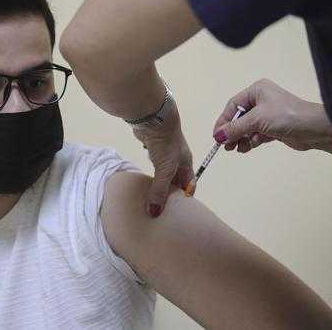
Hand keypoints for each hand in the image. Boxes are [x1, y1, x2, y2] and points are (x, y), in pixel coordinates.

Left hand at [132, 101, 192, 217]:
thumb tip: (154, 213)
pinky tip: (143, 180)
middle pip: (176, 180)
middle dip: (170, 193)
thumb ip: (159, 191)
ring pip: (163, 172)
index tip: (178, 212)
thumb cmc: (166, 143)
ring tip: (152, 197)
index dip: (184, 197)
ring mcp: (164, 153)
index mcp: (186, 163)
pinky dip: (149, 173)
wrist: (154, 117)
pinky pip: (153, 164)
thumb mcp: (164, 170)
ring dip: (159, 183)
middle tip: (162, 209)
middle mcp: (177, 159)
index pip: (189, 184)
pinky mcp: (153, 148)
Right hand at [212, 79, 331, 154]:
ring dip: (241, 138)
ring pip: (247, 128)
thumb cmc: (287, 116)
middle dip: (232, 132)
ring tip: (238, 148)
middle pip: (239, 117)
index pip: (233, 105)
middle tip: (225, 145)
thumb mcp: (257, 120)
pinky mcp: (274, 127)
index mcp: (257, 90)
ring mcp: (268, 114)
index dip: (223, 120)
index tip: (217, 136)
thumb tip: (218, 136)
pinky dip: (251, 141)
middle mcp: (262, 100)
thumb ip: (235, 128)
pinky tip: (249, 146)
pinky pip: (256, 134)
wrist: (314, 128)